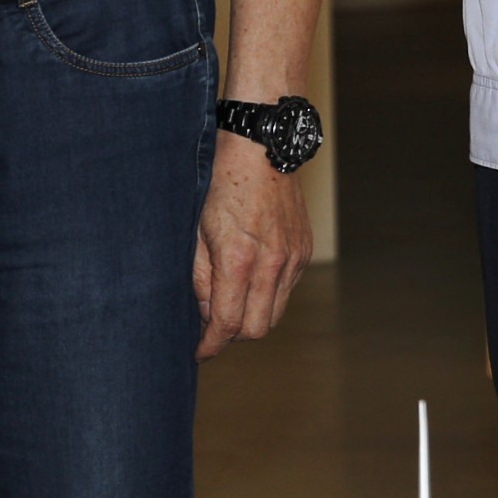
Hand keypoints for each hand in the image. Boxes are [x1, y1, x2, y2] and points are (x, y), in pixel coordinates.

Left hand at [191, 132, 308, 357]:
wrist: (259, 145)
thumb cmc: (218, 182)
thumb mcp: (195, 230)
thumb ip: (199, 276)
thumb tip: (204, 313)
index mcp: (239, 260)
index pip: (228, 323)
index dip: (211, 344)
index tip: (200, 351)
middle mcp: (272, 263)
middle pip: (257, 328)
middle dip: (232, 335)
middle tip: (212, 327)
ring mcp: (292, 257)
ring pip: (274, 313)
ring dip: (252, 316)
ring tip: (230, 302)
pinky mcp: (302, 249)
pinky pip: (286, 289)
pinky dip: (268, 294)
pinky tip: (249, 278)